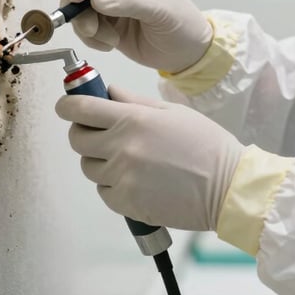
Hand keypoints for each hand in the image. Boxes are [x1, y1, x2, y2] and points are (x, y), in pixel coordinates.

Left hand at [55, 86, 245, 230]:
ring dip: (101, 160)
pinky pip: (103, 190)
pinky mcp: (125, 203)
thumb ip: (134, 101)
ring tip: (131, 159)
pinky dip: (114, 184)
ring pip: (89, 166)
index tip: (67, 106)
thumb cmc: (206, 145)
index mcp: (132, 119)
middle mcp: (121, 147)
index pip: (80, 108)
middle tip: (103, 132)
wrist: (227, 186)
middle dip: (84, 133)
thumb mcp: (172, 112)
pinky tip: (138, 179)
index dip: (68, 105)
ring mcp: (121, 177)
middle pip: (77, 139)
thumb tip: (108, 92)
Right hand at [61, 0, 212, 71]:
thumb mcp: (160, 10)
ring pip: (77, 6)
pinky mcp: (103, 22)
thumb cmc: (181, 22)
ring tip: (110, 40)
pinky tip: (110, 44)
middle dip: (79, 6)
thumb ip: (129, 2)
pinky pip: (82, 26)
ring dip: (86, 26)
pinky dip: (90, 38)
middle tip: (89, 29)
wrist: (185, 52)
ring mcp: (107, 1)